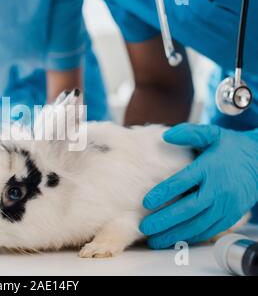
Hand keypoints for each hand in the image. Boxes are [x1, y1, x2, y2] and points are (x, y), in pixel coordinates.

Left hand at [140, 123, 257, 248]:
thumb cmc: (230, 147)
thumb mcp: (212, 134)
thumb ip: (189, 133)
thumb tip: (166, 135)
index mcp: (209, 168)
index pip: (182, 182)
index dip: (163, 193)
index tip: (145, 202)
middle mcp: (218, 189)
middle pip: (188, 209)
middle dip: (164, 221)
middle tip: (144, 227)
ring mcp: (226, 205)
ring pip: (198, 225)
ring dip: (175, 234)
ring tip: (154, 240)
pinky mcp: (231, 216)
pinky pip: (209, 230)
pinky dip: (191, 238)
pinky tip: (175, 241)